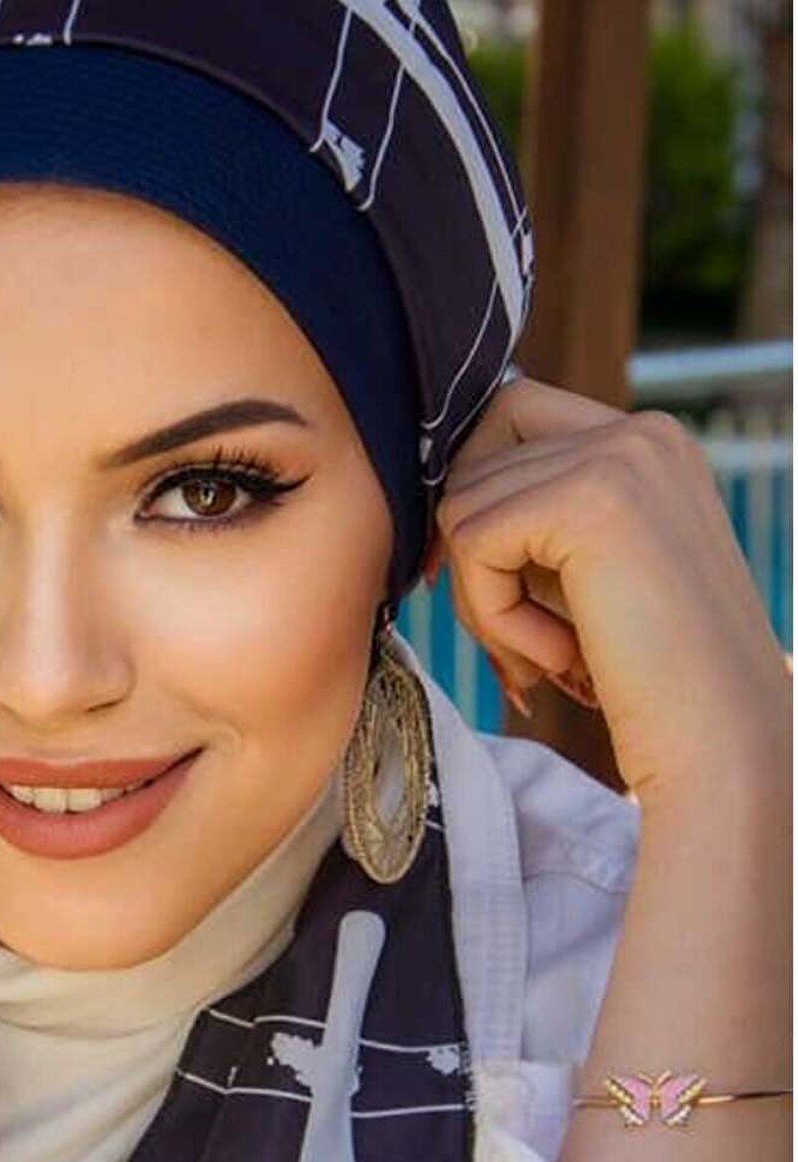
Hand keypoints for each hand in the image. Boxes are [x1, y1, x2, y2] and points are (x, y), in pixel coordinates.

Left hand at [426, 375, 790, 801]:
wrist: (721, 743)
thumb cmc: (652, 679)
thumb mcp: (594, 572)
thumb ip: (537, 520)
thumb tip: (440, 495)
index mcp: (650, 442)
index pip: (508, 418)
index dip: (474, 496)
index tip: (477, 576)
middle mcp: (642, 432)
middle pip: (476, 462)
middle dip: (474, 562)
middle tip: (520, 643)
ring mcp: (620, 457)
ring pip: (463, 508)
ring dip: (485, 601)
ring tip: (552, 656)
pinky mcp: (587, 502)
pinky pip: (471, 543)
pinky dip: (493, 616)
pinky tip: (560, 657)